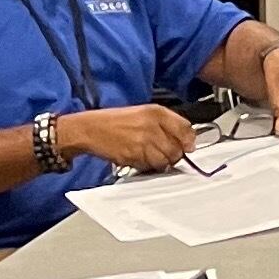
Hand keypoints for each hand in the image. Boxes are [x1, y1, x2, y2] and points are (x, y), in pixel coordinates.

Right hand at [57, 102, 194, 172]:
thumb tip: (188, 141)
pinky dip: (146, 166)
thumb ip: (166, 124)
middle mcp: (152, 125)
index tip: (188, 147)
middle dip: (173, 155)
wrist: (90, 128)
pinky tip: (138, 159)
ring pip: (165, 160)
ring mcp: (143, 141)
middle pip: (177, 148)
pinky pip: (148, 166)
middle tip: (163, 154)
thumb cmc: (114, 121)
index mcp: (156, 112)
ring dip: (160, 163)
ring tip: (148, 157)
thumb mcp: (143, 113)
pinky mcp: (133, 155)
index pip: (185, 128)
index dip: (189, 140)